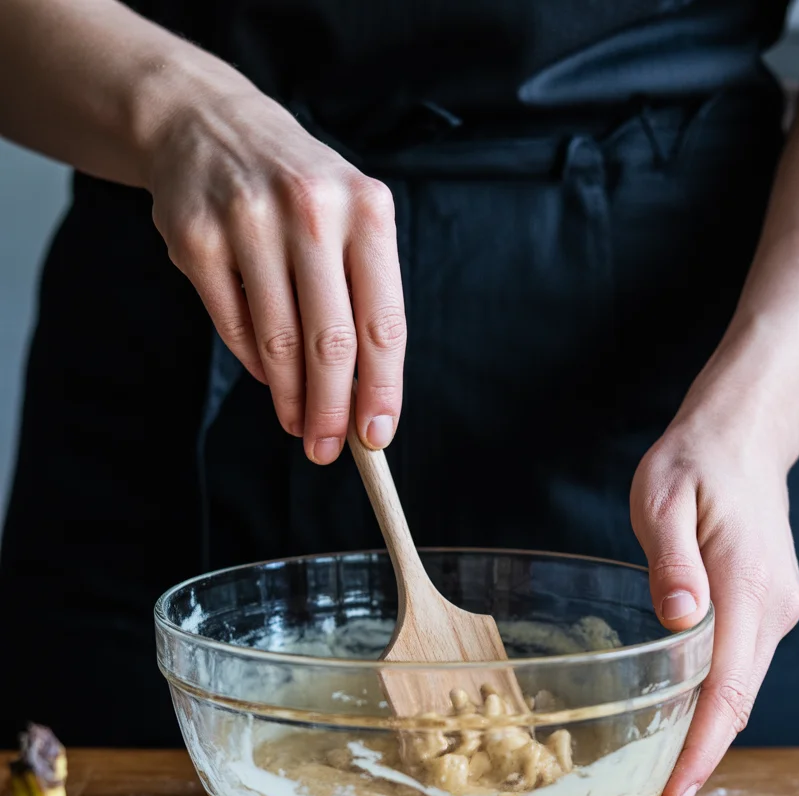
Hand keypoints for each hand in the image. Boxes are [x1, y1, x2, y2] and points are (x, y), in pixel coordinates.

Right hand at [147, 73, 404, 461]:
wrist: (210, 124)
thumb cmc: (299, 191)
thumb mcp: (349, 220)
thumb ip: (362, 297)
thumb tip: (365, 397)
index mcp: (366, 209)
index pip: (383, 322)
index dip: (382, 389)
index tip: (376, 436)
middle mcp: (310, 210)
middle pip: (330, 342)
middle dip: (332, 409)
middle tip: (329, 449)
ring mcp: (247, 221)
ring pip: (278, 341)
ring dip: (290, 398)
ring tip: (300, 425)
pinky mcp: (196, 239)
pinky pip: (235, 327)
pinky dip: (256, 363)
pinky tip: (268, 375)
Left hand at [630, 419, 798, 795]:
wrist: (743, 439)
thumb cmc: (695, 464)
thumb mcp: (663, 500)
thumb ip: (672, 562)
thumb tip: (680, 623)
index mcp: (747, 588)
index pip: (727, 689)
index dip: (700, 750)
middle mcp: (771, 610)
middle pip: (737, 703)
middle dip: (700, 759)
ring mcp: (773, 611)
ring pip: (740, 689)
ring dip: (706, 735)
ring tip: (662, 779)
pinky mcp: (764, 609)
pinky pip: (739, 667)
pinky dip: (713, 702)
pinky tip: (680, 719)